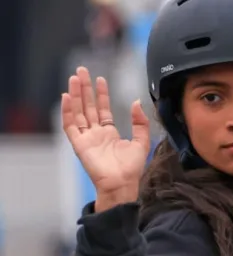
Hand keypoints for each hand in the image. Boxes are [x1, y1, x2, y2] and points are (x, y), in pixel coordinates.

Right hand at [61, 67, 150, 209]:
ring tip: (74, 78)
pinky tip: (67, 97)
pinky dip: (67, 111)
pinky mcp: (78, 144)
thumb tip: (137, 102)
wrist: (122, 184)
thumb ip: (140, 123)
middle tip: (82, 71)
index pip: (103, 109)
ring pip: (78, 112)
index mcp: (110, 133)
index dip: (101, 95)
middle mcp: (96, 134)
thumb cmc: (131, 169)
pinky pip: (70, 125)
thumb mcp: (142, 143)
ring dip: (75, 95)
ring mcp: (86, 138)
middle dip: (85, 89)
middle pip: (88, 106)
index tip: (101, 80)